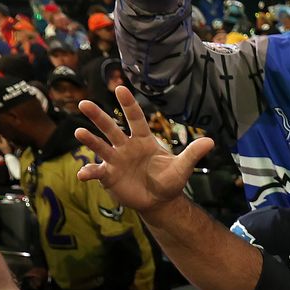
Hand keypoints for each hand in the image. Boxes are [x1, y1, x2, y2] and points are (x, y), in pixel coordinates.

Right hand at [73, 86, 215, 214]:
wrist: (159, 201)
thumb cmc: (169, 181)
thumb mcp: (182, 168)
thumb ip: (192, 154)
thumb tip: (211, 141)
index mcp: (143, 140)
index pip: (135, 119)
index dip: (129, 105)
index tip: (120, 88)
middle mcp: (126, 146)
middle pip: (111, 128)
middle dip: (98, 117)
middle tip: (83, 103)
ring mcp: (116, 160)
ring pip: (100, 146)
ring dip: (89, 140)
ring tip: (79, 132)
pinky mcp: (109, 176)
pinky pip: (97, 172)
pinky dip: (89, 172)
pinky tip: (82, 174)